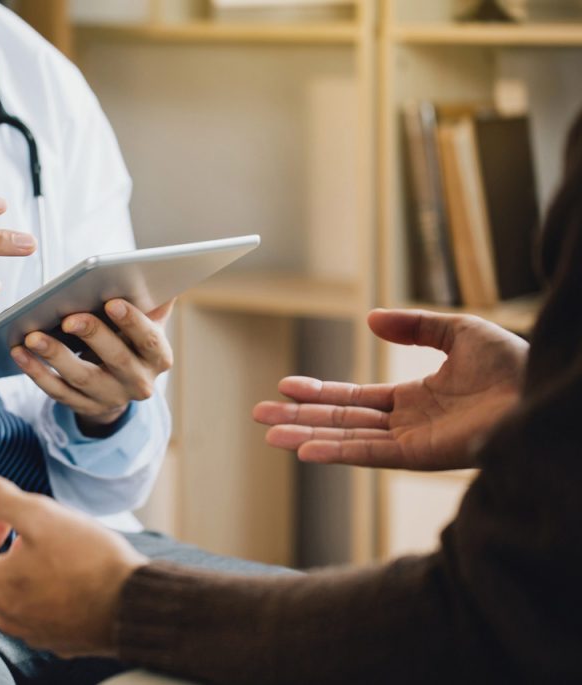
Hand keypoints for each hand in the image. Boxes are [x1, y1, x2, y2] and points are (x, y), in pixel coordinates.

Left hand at [0, 471, 147, 656]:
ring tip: (28, 538)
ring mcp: (28, 629)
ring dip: (2, 561)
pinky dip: (24, 582)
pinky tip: (50, 567)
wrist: (134, 605)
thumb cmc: (88, 560)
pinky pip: (24, 607)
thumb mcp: (41, 515)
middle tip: (1, 517)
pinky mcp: (52, 635)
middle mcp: (3, 613)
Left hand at [11, 299, 173, 431]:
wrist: (122, 384)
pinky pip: (57, 391)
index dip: (132, 322)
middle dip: (92, 335)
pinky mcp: (83, 406)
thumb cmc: (131, 340)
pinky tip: (20, 353)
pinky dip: (36, 372)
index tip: (111, 302)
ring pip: (81, 377)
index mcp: (158, 357)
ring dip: (55, 355)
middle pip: (116, 359)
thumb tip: (151, 270)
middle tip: (67, 318)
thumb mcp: (147, 322)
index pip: (149, 340)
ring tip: (32, 335)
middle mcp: (139, 382)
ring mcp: (110, 398)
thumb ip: (150, 301)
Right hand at [253, 309, 527, 470]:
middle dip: (298, 418)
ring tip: (268, 434)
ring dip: (305, 436)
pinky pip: (369, 454)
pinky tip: (305, 451)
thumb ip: (413, 327)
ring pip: (346, 439)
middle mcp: (407, 424)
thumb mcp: (458, 332)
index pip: (355, 397)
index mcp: (414, 398)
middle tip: (259, 415)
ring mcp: (411, 442)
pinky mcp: (420, 456)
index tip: (285, 386)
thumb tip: (370, 319)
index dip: (320, 392)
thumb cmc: (513, 363)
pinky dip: (336, 453)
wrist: (542, 387)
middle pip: (340, 421)